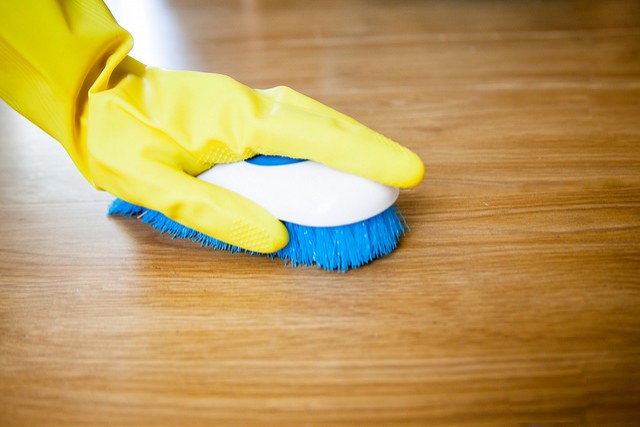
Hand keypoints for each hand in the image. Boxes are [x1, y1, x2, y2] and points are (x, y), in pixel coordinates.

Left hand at [86, 57, 423, 251]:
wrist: (96, 98)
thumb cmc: (119, 139)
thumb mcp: (155, 185)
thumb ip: (216, 211)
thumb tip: (275, 237)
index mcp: (233, 122)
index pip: (314, 138)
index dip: (365, 155)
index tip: (406, 172)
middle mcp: (250, 106)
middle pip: (325, 124)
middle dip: (369, 148)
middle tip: (406, 174)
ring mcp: (248, 104)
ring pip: (314, 122)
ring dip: (350, 145)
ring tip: (377, 172)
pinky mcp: (243, 111)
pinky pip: (295, 127)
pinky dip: (323, 143)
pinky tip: (331, 163)